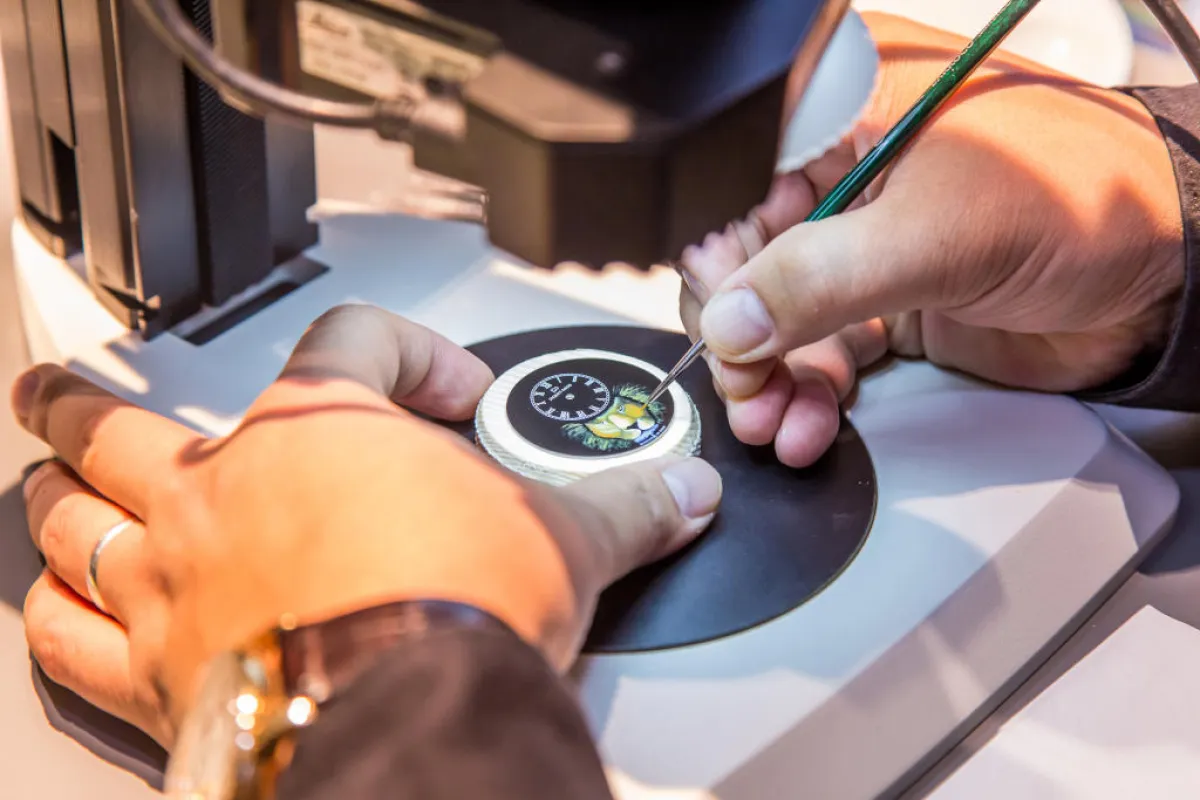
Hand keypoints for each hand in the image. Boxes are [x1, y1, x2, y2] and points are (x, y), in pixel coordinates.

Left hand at [13, 304, 721, 746]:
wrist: (416, 713)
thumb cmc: (464, 606)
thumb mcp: (565, 535)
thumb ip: (627, 502)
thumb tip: (687, 492)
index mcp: (320, 431)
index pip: (353, 338)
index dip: (410, 350)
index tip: (450, 390)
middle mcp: (227, 492)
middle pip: (122, 418)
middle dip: (89, 400)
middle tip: (64, 387)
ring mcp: (179, 579)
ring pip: (70, 518)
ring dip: (53, 496)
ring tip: (43, 478)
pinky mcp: (162, 673)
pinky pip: (73, 640)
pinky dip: (59, 619)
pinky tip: (58, 609)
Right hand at [679, 12, 1184, 466]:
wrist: (1169, 276)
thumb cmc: (1082, 199)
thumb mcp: (933, 234)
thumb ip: (817, 280)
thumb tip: (728, 321)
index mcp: (847, 110)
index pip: (738, 182)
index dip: (719, 259)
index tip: (720, 324)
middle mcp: (847, 173)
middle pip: (749, 260)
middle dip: (740, 334)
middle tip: (742, 386)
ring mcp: (868, 240)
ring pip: (780, 315)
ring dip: (769, 376)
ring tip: (771, 419)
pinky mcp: (890, 300)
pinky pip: (824, 350)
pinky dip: (810, 392)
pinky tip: (806, 422)